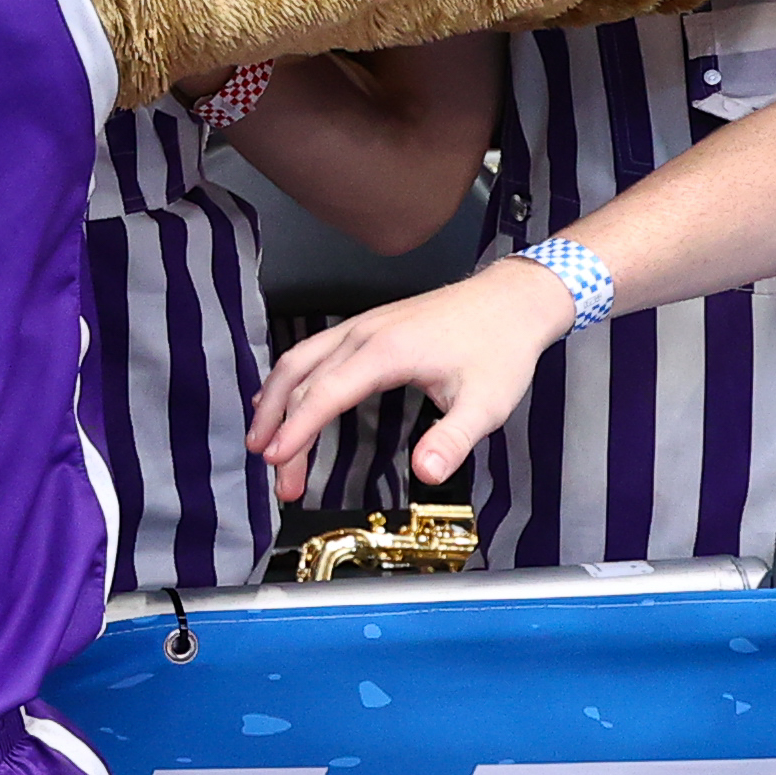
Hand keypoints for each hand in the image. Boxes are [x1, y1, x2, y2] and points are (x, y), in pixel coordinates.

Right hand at [245, 260, 575, 502]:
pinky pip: (312, 350)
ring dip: (274, 400)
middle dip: (279, 428)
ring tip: (262, 441)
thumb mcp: (486, 403)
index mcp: (386, 351)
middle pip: (300, 378)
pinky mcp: (368, 326)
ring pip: (298, 360)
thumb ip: (453, 440)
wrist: (514, 300)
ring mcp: (362, 325)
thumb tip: (426, 474)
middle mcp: (364, 333)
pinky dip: (289, 377)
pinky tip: (281, 396)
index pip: (324, 393)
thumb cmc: (501, 348)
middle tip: (277, 474)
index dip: (296, 430)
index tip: (277, 461)